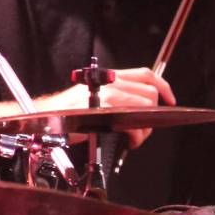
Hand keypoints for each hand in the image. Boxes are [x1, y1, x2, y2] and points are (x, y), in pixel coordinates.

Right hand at [0, 65, 176, 147]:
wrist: (44, 118)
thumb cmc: (68, 114)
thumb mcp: (95, 100)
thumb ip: (117, 99)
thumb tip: (143, 110)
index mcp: (110, 77)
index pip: (146, 74)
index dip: (163, 86)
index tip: (171, 101)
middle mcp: (110, 81)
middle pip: (150, 93)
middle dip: (153, 114)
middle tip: (141, 130)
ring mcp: (107, 94)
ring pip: (145, 107)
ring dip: (145, 128)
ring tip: (133, 138)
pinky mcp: (103, 109)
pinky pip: (134, 121)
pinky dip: (137, 134)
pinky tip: (130, 141)